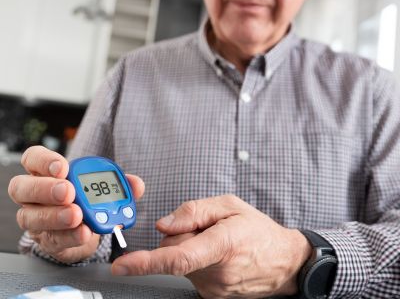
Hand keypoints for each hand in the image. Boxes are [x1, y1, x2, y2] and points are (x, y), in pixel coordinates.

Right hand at [8, 146, 144, 263]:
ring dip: (56, 216)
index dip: (44, 161)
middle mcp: (33, 194)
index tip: (64, 167)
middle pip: (22, 187)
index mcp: (46, 172)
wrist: (85, 229)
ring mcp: (35, 218)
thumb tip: (136, 184)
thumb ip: (119, 182)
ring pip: (31, 216)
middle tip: (69, 191)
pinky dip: (70, 236)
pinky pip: (51, 239)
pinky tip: (84, 233)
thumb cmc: (88, 199)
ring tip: (77, 215)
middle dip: (46, 188)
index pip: (33, 158)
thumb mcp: (103, 187)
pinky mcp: (45, 241)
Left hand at [112, 195, 310, 297]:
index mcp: (221, 245)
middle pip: (174, 252)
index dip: (146, 262)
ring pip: (181, 263)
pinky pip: (190, 273)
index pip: (178, 257)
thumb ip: (195, 211)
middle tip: (206, 228)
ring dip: (191, 248)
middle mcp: (215, 273)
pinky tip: (218, 255)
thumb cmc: (258, 230)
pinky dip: (197, 260)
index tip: (122, 266)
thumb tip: (164, 224)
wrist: (283, 261)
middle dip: (180, 236)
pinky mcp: (211, 295)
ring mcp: (213, 288)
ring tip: (217, 242)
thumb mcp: (230, 205)